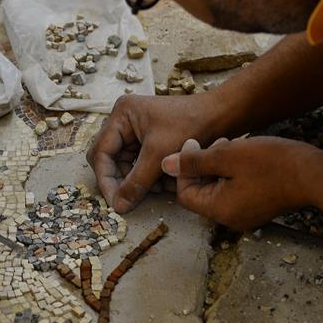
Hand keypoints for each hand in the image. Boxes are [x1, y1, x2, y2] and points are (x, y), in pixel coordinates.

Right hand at [87, 93, 222, 213]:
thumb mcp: (159, 155)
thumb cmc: (190, 125)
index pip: (100, 153)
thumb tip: (118, 207)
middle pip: (110, 160)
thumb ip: (137, 182)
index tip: (115, 202)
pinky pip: (140, 164)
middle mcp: (125, 121)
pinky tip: (164, 184)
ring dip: (138, 181)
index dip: (106, 180)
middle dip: (122, 181)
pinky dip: (149, 177)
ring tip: (156, 189)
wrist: (222, 115)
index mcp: (122, 115)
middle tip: (130, 201)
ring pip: (126, 165)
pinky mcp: (150, 141)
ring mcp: (137, 131)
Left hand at [161, 137, 314, 229]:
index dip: (184, 167)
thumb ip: (193, 162)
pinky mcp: (258, 207)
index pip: (184, 193)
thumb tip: (165, 165)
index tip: (194, 142)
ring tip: (231, 146)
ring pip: (217, 189)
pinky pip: (234, 191)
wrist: (315, 174)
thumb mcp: (226, 156)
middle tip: (216, 143)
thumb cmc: (271, 164)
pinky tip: (243, 155)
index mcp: (218, 210)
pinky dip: (232, 174)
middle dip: (202, 166)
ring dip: (218, 167)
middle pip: (200, 192)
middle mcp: (229, 219)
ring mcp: (245, 215)